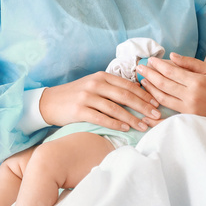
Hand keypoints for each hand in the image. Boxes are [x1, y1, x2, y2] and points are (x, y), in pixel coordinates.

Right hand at [39, 72, 161, 131]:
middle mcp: (95, 84)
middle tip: (155, 116)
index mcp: (102, 76)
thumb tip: (137, 95)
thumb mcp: (94, 85)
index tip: (156, 104)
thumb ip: (112, 87)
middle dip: (143, 107)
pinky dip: (115, 124)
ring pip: (115, 108)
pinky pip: (102, 118)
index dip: (144, 95)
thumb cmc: (75, 95)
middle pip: (125, 96)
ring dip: (132, 118)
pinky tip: (125, 129)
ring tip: (143, 126)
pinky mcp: (80, 110)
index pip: (128, 85)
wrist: (50, 102)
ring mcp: (87, 97)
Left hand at [137, 53, 205, 124]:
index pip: (171, 71)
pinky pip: (168, 116)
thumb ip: (190, 63)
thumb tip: (171, 56)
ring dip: (150, 89)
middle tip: (139, 68)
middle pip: (164, 84)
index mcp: (197, 82)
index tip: (150, 60)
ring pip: (163, 99)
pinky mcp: (189, 118)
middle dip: (149, 75)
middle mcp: (191, 97)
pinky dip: (156, 116)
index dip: (158, 65)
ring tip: (142, 80)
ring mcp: (189, 110)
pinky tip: (146, 110)